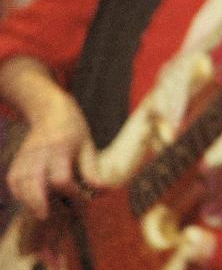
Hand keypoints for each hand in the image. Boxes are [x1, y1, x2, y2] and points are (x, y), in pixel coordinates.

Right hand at [6, 89, 101, 219]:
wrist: (49, 110)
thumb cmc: (74, 129)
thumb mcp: (88, 146)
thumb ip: (92, 170)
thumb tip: (102, 191)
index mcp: (61, 148)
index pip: (61, 178)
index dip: (71, 192)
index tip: (83, 198)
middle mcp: (39, 153)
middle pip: (33, 181)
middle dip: (37, 201)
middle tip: (44, 217)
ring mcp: (25, 157)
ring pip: (19, 182)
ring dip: (27, 201)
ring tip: (39, 214)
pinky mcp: (17, 161)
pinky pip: (14, 181)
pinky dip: (19, 194)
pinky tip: (29, 203)